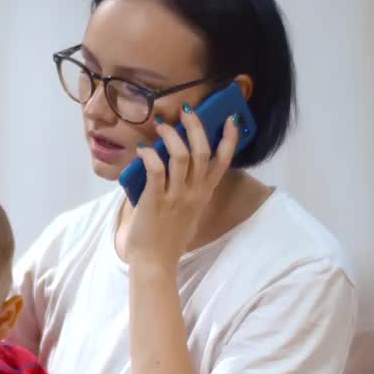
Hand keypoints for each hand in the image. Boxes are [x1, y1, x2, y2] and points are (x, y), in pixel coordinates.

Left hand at [126, 107, 239, 270]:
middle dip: (196, 126)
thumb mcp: (188, 211)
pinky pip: (156, 169)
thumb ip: (189, 189)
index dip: (230, 138)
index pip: (223, 161)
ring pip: (181, 155)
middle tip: (186, 111)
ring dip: (171, 135)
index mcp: (204, 194)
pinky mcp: (156, 199)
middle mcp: (194, 192)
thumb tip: (177, 164)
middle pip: (203, 151)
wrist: (155, 262)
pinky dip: (149, 154)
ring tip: (160, 125)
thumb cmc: (168, 236)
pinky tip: (142, 149)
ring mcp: (176, 196)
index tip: (231, 118)